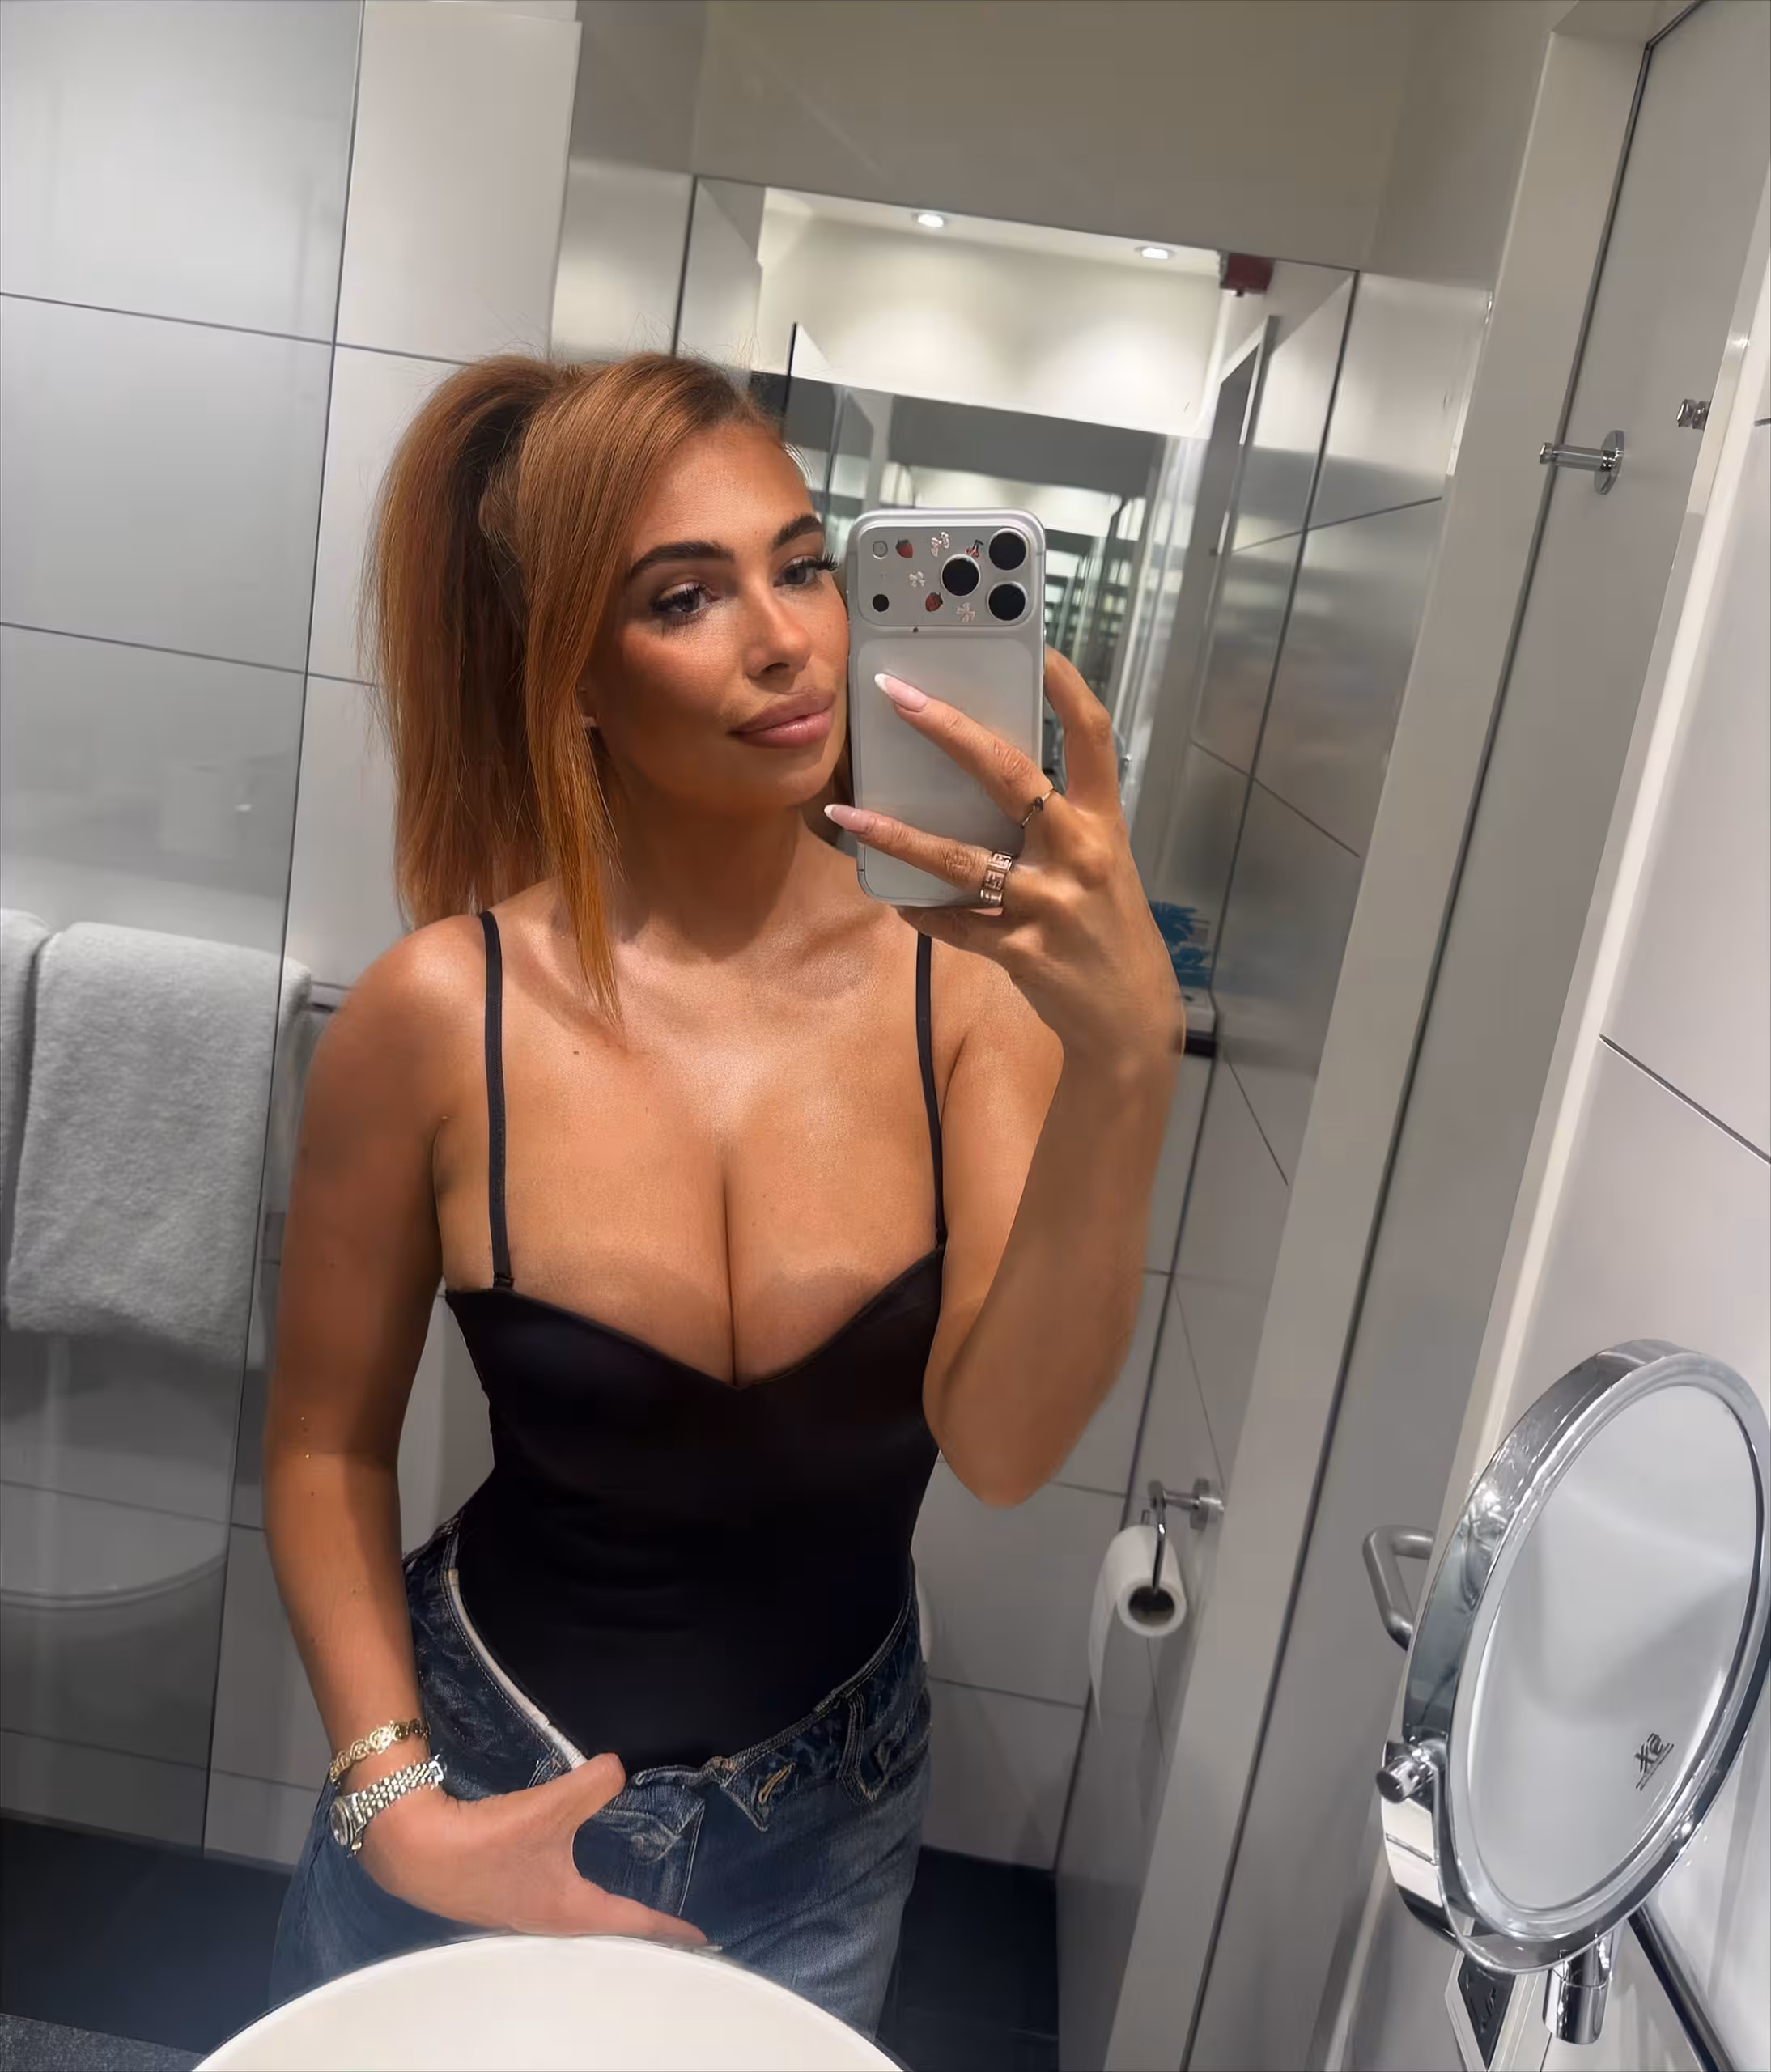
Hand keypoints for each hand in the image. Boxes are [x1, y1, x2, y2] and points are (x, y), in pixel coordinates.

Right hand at [359, 1750, 705, 1945]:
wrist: (413, 1848)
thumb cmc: (484, 1842)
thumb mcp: (549, 1807)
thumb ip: (593, 1785)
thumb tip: (618, 1768)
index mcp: (569, 1911)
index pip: (632, 1923)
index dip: (668, 1927)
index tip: (702, 1938)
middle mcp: (548, 1920)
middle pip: (606, 1929)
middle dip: (638, 1927)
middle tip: (669, 1921)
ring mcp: (521, 1911)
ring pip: (577, 1915)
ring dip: (604, 1911)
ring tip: (627, 1903)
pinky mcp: (500, 1892)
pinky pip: (552, 1895)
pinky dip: (574, 1892)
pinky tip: (568, 1874)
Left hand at [826, 650, 1182, 1070]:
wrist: (1129, 1014)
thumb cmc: (1108, 925)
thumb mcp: (1100, 862)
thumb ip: (1054, 821)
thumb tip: (985, 773)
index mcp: (1104, 822)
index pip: (1092, 737)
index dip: (1067, 687)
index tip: (1037, 645)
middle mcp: (1080, 855)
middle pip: (1010, 777)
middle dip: (948, 730)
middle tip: (895, 694)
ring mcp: (1050, 906)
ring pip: (960, 861)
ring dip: (897, 836)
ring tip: (848, 812)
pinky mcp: (1023, 953)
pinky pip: (955, 924)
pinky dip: (920, 910)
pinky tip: (893, 896)